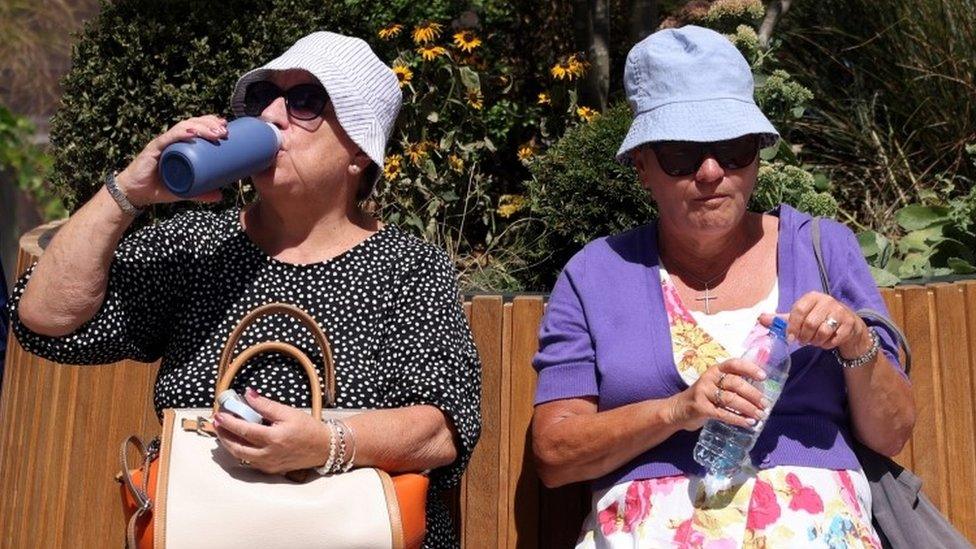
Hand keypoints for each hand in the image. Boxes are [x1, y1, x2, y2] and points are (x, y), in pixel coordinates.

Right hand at [114, 115, 228, 206]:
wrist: (136, 194)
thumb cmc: (159, 188)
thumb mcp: (186, 191)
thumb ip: (202, 192)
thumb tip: (221, 196)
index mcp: (179, 145)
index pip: (196, 127)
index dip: (210, 123)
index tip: (225, 126)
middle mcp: (171, 140)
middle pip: (192, 123)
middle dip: (210, 123)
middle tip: (224, 131)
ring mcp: (162, 143)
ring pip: (183, 127)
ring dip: (200, 127)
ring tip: (215, 132)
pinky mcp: (153, 149)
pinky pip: (168, 138)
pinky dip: (181, 134)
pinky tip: (192, 133)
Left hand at [212, 388, 329, 474]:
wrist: (323, 448)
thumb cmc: (308, 428)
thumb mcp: (288, 412)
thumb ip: (266, 405)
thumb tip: (248, 395)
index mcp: (274, 438)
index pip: (244, 430)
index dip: (229, 422)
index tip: (220, 414)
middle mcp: (269, 454)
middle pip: (237, 447)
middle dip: (223, 436)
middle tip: (216, 424)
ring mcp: (269, 465)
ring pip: (241, 457)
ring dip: (229, 444)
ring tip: (223, 433)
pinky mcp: (270, 470)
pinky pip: (249, 461)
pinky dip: (240, 452)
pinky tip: (238, 442)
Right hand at [667, 358, 768, 431]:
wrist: (677, 410)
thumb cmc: (703, 397)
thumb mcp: (714, 385)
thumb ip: (731, 385)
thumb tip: (760, 394)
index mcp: (715, 370)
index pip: (734, 364)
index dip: (750, 368)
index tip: (763, 377)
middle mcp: (709, 379)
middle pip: (735, 383)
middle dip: (753, 394)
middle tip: (765, 404)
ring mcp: (703, 393)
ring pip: (731, 399)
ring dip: (748, 408)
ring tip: (760, 415)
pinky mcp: (701, 408)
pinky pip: (723, 413)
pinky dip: (738, 419)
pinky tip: (748, 423)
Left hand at [758, 291, 872, 358]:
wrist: (848, 326)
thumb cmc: (819, 320)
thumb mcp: (800, 317)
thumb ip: (781, 319)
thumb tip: (760, 318)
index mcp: (812, 297)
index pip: (798, 310)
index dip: (792, 326)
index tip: (790, 338)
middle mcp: (827, 301)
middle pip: (810, 323)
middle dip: (805, 336)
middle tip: (804, 340)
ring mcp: (840, 311)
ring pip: (823, 331)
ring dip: (816, 341)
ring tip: (815, 341)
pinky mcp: (850, 323)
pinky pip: (834, 338)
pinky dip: (827, 344)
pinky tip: (827, 342)